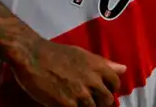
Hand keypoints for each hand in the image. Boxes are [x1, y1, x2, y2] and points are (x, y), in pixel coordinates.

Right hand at [7, 40, 126, 106]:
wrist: (32, 56)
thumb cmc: (56, 53)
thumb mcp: (82, 54)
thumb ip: (103, 64)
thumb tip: (123, 69)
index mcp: (98, 66)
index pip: (115, 83)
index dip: (109, 89)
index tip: (101, 91)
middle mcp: (93, 80)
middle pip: (106, 100)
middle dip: (100, 102)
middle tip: (88, 100)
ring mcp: (80, 94)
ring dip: (86, 106)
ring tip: (76, 101)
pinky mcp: (67, 104)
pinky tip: (68, 104)